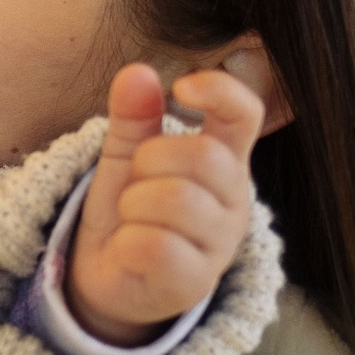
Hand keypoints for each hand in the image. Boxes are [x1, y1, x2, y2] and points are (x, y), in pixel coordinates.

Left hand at [68, 63, 264, 348]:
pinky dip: (128, 242)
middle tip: (137, 182)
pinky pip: (156, 245)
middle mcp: (233, 200)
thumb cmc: (131, 209)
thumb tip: (137, 71)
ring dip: (136, 204)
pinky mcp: (195, 283)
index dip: (220, 91)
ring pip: (177, 200)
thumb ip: (134, 114)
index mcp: (223, 159)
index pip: (245, 114)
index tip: (182, 87)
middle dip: (151, 161)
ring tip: (133, 218)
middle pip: (203, 156)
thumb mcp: (126, 155)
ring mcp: (219, 244)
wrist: (110, 276)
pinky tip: (130, 249)